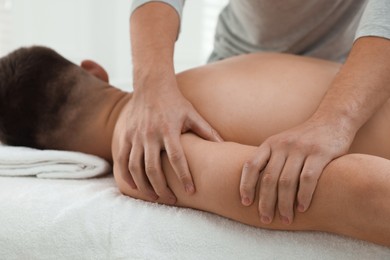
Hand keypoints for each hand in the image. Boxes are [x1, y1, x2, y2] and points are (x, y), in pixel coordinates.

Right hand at [113, 74, 221, 204]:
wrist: (151, 85)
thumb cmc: (175, 102)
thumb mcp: (192, 115)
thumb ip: (207, 131)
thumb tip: (224, 146)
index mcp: (169, 130)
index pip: (177, 158)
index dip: (184, 176)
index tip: (191, 191)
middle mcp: (150, 135)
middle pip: (153, 169)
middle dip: (161, 188)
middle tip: (171, 200)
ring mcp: (135, 136)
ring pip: (135, 168)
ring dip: (144, 186)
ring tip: (154, 197)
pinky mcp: (125, 135)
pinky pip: (122, 159)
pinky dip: (126, 176)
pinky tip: (134, 187)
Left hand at [240, 117, 353, 224]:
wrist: (332, 120)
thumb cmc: (304, 139)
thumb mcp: (282, 143)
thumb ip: (271, 159)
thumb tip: (255, 187)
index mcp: (270, 144)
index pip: (251, 165)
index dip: (245, 185)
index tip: (245, 203)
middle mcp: (283, 145)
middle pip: (268, 178)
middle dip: (265, 202)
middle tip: (265, 219)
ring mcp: (301, 148)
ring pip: (286, 182)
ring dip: (284, 204)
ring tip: (285, 219)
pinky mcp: (320, 153)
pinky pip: (308, 178)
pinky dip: (303, 196)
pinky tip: (302, 208)